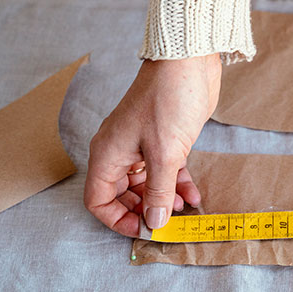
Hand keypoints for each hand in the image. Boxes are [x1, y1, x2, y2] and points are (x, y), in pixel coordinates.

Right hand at [84, 54, 221, 236]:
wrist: (189, 62)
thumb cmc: (169, 100)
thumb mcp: (165, 153)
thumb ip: (158, 191)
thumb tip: (154, 223)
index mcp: (108, 154)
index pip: (98, 200)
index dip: (118, 219)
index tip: (145, 230)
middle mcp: (119, 152)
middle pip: (123, 195)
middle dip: (145, 211)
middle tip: (169, 222)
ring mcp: (141, 145)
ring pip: (147, 184)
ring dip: (164, 198)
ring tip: (185, 208)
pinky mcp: (164, 140)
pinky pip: (165, 171)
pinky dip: (177, 184)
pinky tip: (194, 195)